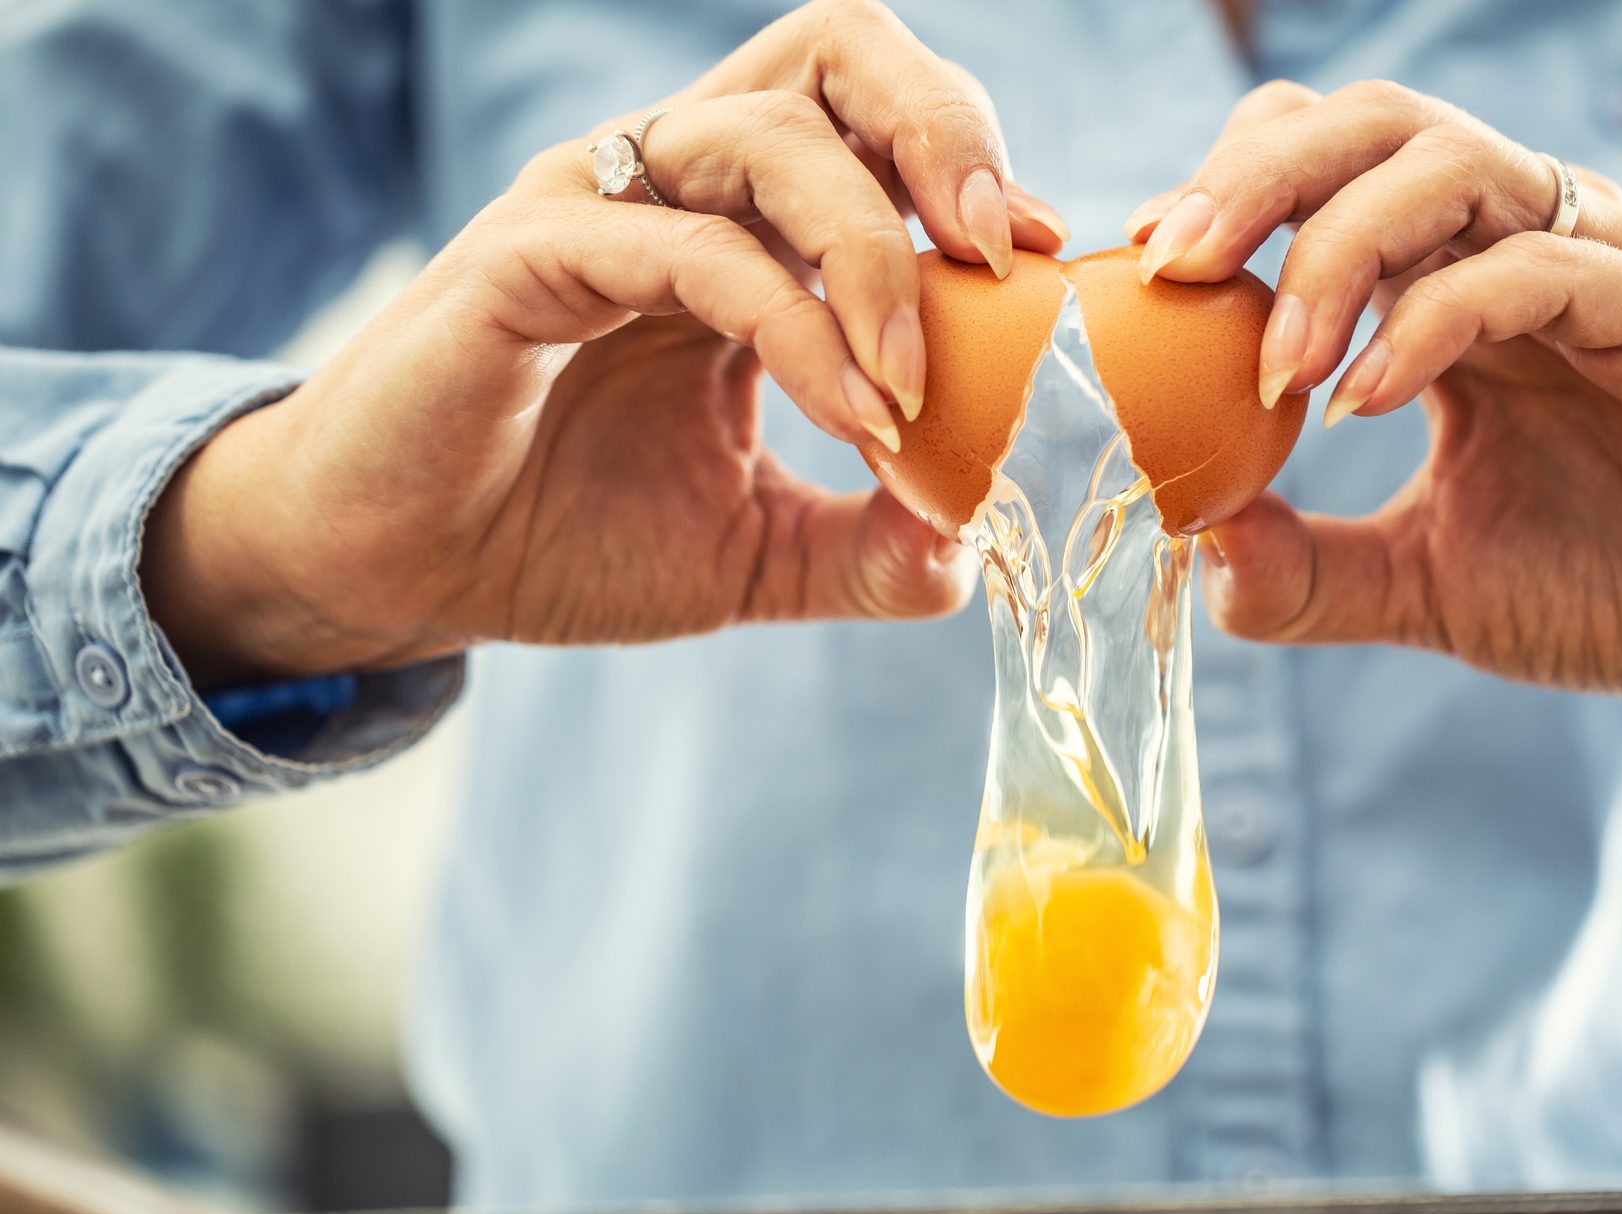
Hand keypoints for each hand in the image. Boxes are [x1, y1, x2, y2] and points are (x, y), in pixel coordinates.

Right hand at [144, 0, 1069, 689]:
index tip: (1044, 265)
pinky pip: (690, 250)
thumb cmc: (563, 539)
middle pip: (834, 50)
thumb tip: (975, 550)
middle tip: (1003, 251)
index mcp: (739, 224)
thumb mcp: (755, 551)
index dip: (973, 165)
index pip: (874, 121)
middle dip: (943, 125)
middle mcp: (676, 186)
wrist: (401, 575)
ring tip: (914, 391)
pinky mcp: (527, 257)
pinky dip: (795, 326)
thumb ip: (867, 545)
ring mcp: (598, 206)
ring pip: (768, 134)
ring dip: (874, 255)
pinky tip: (855, 416)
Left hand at [1128, 81, 1621, 744]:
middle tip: (1172, 263)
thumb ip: (1307, 568)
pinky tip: (1368, 398)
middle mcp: (1523, 245)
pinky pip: (1548, 268)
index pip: (1328, 167)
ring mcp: (1605, 266)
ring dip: (1340, 246)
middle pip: (1376, 127)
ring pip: (1457, 166)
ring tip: (1277, 363)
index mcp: (1455, 282)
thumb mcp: (1424, 584)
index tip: (1142, 271)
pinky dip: (1442, 316)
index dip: (1228, 191)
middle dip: (1259, 177)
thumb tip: (1189, 546)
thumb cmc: (1609, 583)